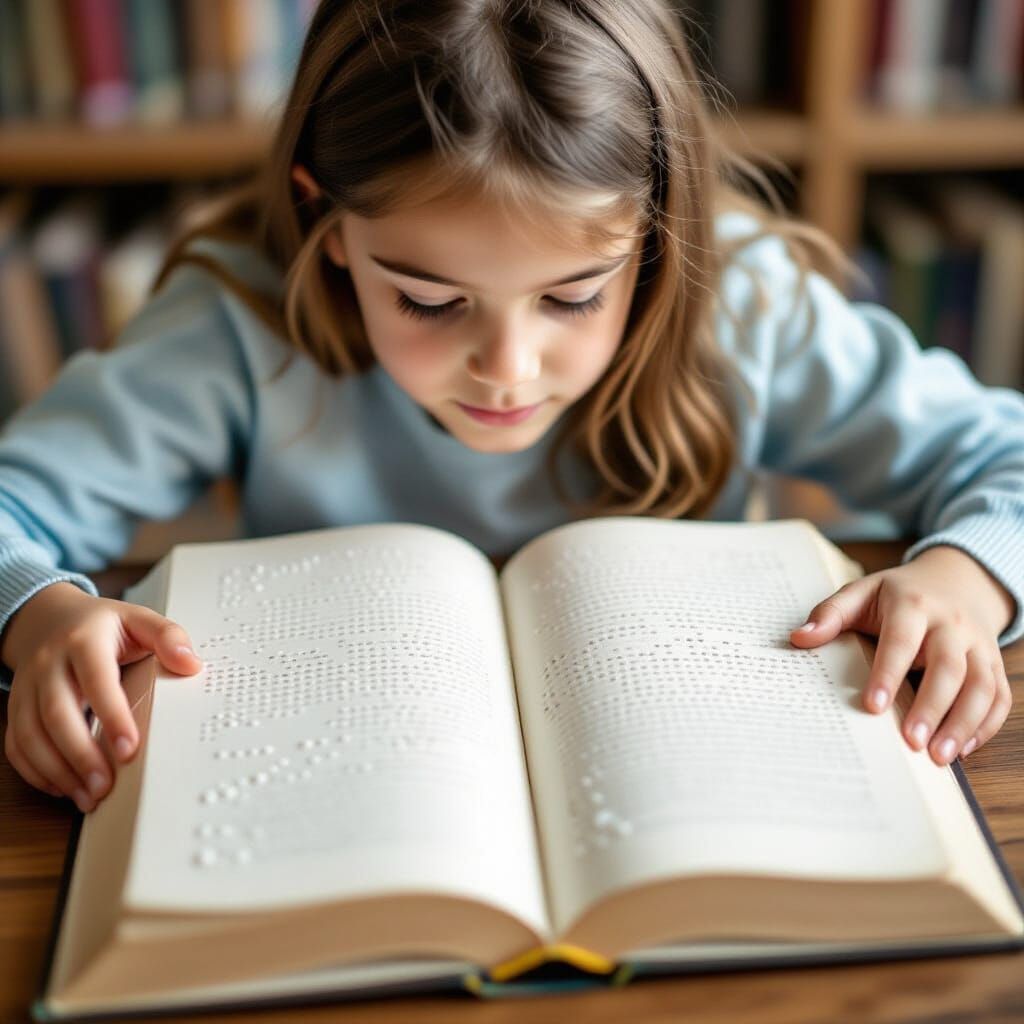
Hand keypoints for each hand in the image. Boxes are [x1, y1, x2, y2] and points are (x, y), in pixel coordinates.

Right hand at [2, 582, 201, 811]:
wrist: (49, 619)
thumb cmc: (100, 626)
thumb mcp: (138, 619)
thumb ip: (168, 636)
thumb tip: (190, 663)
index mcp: (83, 641)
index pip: (96, 680)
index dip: (112, 716)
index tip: (129, 749)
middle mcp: (49, 665)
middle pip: (56, 714)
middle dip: (80, 755)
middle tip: (106, 786)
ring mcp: (27, 688)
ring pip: (30, 735)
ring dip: (58, 771)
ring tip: (89, 796)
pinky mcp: (17, 708)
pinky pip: (17, 745)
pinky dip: (36, 771)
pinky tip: (63, 787)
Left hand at [789, 546, 1013, 765]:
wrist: (954, 581)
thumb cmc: (897, 594)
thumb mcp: (861, 592)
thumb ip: (830, 614)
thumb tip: (798, 638)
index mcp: (913, 604)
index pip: (902, 640)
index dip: (888, 673)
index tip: (872, 705)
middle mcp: (952, 624)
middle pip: (950, 667)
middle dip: (932, 706)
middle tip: (912, 743)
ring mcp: (978, 644)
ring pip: (982, 685)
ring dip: (963, 723)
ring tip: (938, 757)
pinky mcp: (994, 663)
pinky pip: (999, 696)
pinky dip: (986, 724)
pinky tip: (961, 749)